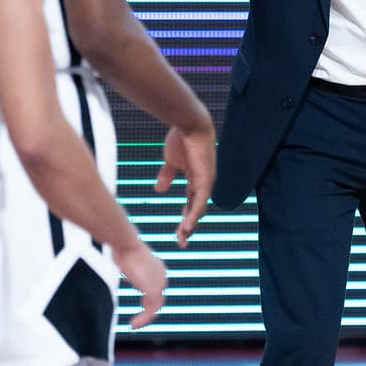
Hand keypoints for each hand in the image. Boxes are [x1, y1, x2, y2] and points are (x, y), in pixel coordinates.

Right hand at [113, 239, 169, 327]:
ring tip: (134, 325)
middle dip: (147, 309)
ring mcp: (159, 284)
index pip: (155, 286)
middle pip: (157, 298)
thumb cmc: (124, 248)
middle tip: (137, 320)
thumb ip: (129, 269)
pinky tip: (133, 324)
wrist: (127, 247)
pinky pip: (151, 311)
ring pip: (155, 306)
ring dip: (145, 317)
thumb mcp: (127, 259)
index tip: (140, 304)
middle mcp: (161, 276)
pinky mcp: (154, 292)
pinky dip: (143, 319)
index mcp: (157, 268)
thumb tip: (125, 273)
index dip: (147, 297)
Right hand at [153, 122, 215, 246]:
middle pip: (196, 209)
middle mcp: (203, 183)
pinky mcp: (205, 180)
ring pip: (198, 210)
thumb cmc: (181, 138)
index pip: (192, 203)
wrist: (189, 124)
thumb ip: (167, 175)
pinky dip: (193, 216)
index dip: (186, 217)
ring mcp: (206, 182)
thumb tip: (159, 190)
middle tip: (181, 241)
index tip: (180, 230)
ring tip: (182, 238)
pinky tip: (187, 227)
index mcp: (196, 179)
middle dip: (188, 226)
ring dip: (190, 225)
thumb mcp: (171, 161)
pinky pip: (199, 202)